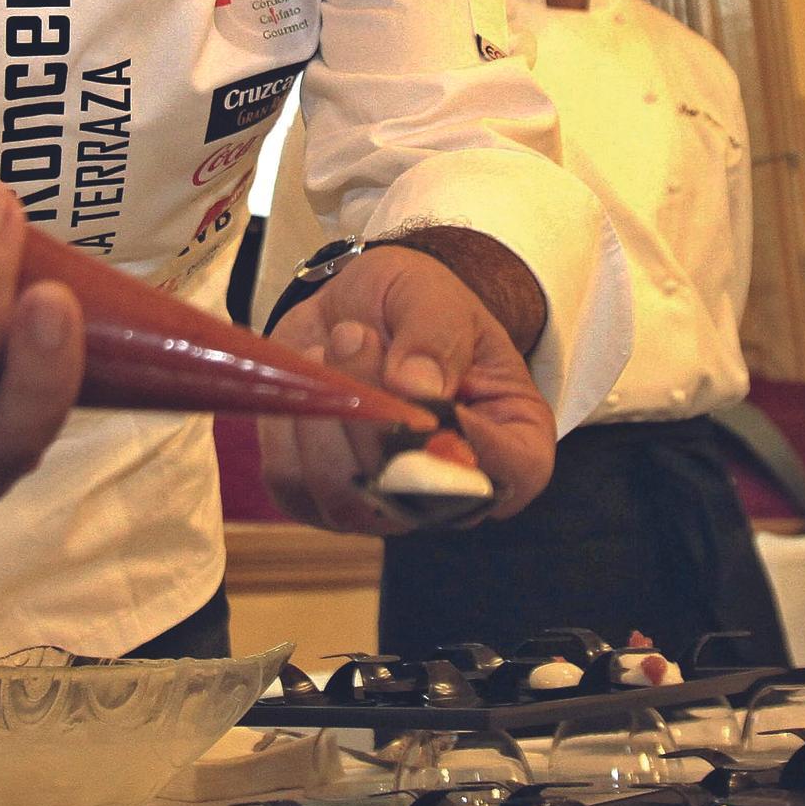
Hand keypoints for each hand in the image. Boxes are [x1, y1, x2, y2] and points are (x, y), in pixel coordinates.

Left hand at [258, 245, 555, 533]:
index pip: (508, 471)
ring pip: (345, 498)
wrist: (360, 312)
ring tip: (335, 346)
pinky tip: (310, 379)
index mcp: (515, 446)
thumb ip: (435, 335)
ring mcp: (391, 509)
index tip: (410, 381)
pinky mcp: (326, 503)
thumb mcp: (436, 297)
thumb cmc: (417, 308)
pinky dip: (289, 426)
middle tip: (355, 335)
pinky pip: (293, 486)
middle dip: (372, 412)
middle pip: (414, 492)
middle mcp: (457, 494)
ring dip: (326, 416)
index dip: (457, 437)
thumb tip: (416, 388)